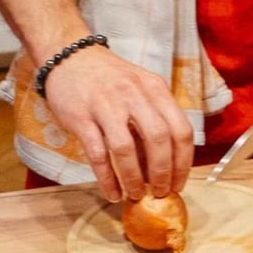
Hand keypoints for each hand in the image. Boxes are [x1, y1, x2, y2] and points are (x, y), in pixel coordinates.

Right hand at [42, 46, 194, 202]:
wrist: (70, 57)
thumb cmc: (110, 79)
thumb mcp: (140, 88)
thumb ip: (154, 118)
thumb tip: (165, 165)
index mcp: (155, 88)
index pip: (180, 129)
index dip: (183, 162)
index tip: (178, 184)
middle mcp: (133, 94)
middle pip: (158, 139)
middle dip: (162, 173)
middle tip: (159, 193)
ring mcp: (106, 105)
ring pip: (126, 148)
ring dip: (134, 178)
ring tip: (135, 195)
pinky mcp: (81, 116)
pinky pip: (97, 153)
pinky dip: (107, 178)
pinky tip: (112, 192)